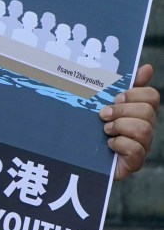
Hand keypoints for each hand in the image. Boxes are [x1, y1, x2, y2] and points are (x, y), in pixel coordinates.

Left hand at [100, 64, 158, 180]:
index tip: (116, 97)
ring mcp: (142, 146)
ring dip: (119, 127)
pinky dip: (120, 144)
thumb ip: (121, 86)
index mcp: (140, 112)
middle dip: (122, 111)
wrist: (78, 158)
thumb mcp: (101, 104)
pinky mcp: (135, 162)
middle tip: (103, 115)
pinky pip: (136, 150)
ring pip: (143, 129)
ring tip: (105, 130)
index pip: (151, 96)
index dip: (134, 94)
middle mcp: (145, 128)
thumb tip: (146, 68)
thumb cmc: (92, 128)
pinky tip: (109, 144)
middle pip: (147, 111)